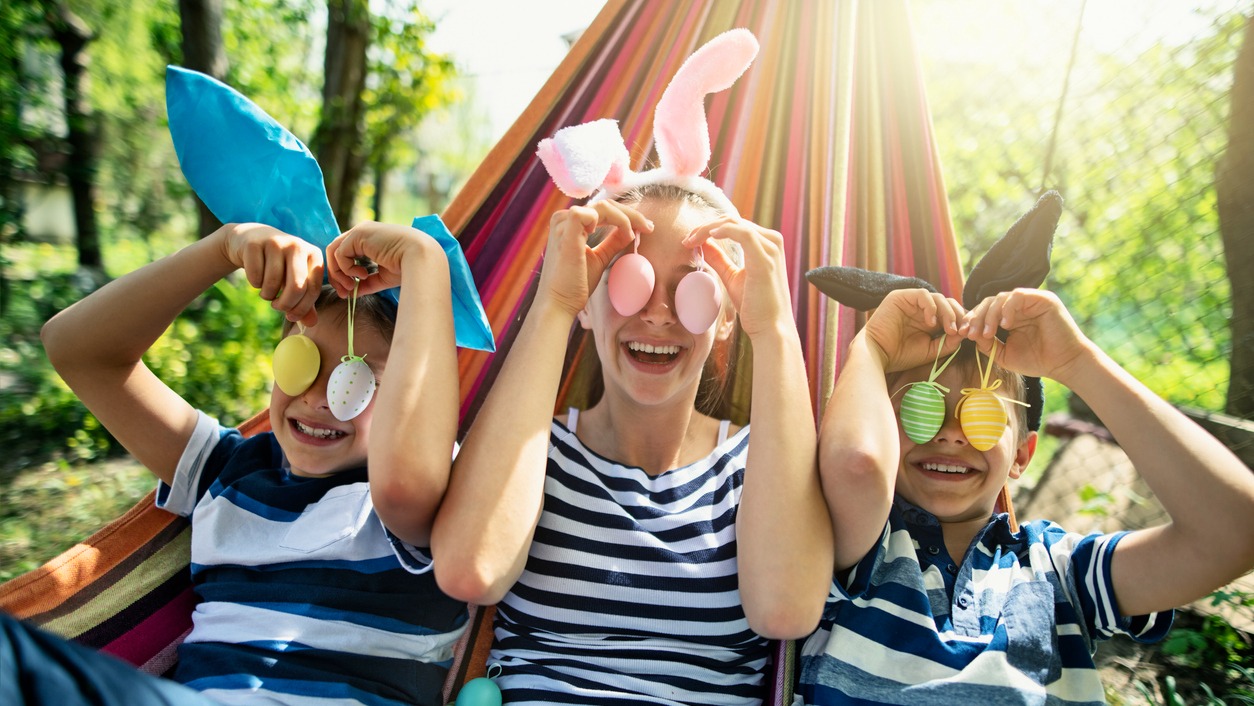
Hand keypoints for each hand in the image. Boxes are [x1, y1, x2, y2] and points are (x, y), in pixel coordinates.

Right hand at [218, 222, 323, 325]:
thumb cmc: (278, 264)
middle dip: (286, 304)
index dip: (302, 309)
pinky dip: (255, 284)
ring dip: (268, 295)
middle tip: (277, 307)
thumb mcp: (294, 280)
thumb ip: (304, 302)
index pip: (313, 289)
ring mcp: (276, 242)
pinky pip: (255, 276)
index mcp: (313, 254)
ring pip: (274, 282)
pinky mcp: (254, 244)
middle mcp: (297, 246)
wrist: (250, 239)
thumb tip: (311, 324)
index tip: (292, 317)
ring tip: (267, 292)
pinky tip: (256, 279)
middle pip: (296, 286)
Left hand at [325, 221, 443, 297]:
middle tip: (344, 293)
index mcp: (369, 239)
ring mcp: (360, 231)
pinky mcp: (358, 234)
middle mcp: (362, 232)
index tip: (349, 292)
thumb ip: (367, 282)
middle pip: (335, 252)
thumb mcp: (383, 277)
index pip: (346, 254)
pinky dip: (346, 268)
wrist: (421, 258)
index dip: (343, 274)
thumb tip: (352, 293)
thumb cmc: (408, 267)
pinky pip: (340, 254)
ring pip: (334, 252)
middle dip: (336, 275)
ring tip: (352, 286)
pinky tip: (362, 275)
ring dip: (339, 273)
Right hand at [537, 201, 648, 315]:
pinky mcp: (566, 232)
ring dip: (626, 217)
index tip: (646, 228)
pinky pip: (593, 213)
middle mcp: (563, 219)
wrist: (559, 304)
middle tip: (650, 227)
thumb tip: (630, 231)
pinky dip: (613, 219)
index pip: (602, 209)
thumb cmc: (575, 285)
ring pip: (603, 206)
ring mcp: (563, 224)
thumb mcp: (599, 258)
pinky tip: (623, 233)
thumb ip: (612, 242)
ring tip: (637, 234)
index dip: (626, 215)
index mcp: (568, 224)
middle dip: (631, 214)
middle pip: (605, 205)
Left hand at [683, 217, 788, 338]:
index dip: (708, 228)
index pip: (734, 225)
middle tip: (686, 239)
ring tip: (691, 240)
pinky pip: (743, 234)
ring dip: (708, 228)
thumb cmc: (755, 306)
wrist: (771, 328)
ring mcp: (770, 249)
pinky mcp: (765, 259)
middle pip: (733, 220)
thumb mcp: (732, 277)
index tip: (689, 240)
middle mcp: (771, 241)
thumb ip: (719, 259)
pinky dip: (724, 231)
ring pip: (734, 223)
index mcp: (766, 244)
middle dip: (705, 227)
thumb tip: (703, 244)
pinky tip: (709, 236)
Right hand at [862, 288, 963, 371]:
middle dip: (958, 315)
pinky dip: (930, 307)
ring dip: (947, 313)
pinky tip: (930, 323)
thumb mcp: (931, 350)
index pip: (950, 313)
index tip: (967, 334)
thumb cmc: (901, 355)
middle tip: (960, 330)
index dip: (961, 320)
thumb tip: (964, 333)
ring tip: (948, 329)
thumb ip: (948, 342)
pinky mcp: (901, 297)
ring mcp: (910, 302)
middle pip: (947, 303)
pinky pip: (922, 295)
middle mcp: (920, 309)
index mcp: (928, 320)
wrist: (878, 356)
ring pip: (938, 297)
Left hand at [964, 288, 1092, 382]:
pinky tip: (1005, 325)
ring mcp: (1032, 300)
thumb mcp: (1004, 354)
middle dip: (976, 317)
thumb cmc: (1037, 361)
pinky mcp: (1043, 299)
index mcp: (1010, 316)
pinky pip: (1018, 295)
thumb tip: (970, 334)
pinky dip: (1007, 308)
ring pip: (1001, 298)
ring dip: (989, 315)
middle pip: (990, 302)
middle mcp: (1020, 306)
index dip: (972, 320)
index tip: (963, 334)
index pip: (985, 311)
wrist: (1064, 365)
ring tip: (987, 332)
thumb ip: (987, 344)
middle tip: (970, 333)